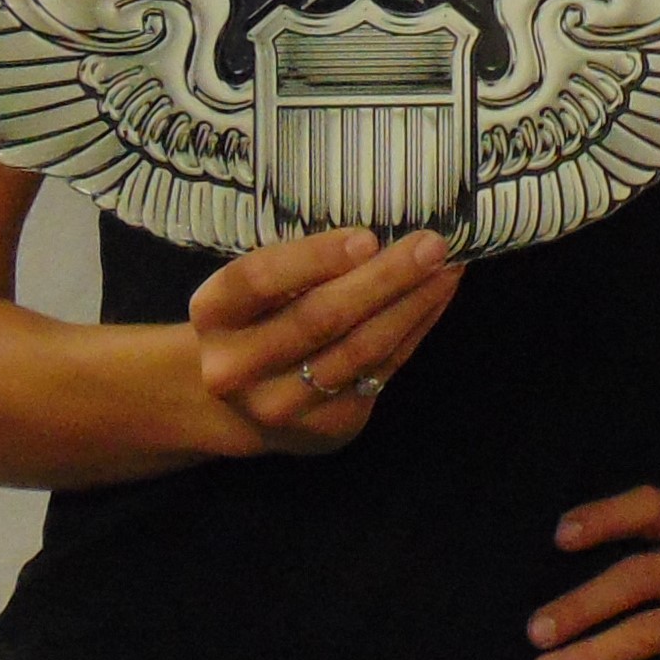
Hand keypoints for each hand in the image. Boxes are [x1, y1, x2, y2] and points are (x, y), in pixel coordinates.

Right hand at [187, 225, 463, 455]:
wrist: (241, 405)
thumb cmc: (257, 320)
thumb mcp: (253, 288)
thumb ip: (298, 265)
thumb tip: (381, 233)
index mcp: (213, 314)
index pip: (260, 279)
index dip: (315, 258)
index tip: (367, 237)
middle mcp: (237, 366)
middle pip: (319, 318)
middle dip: (383, 279)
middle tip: (430, 245)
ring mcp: (281, 404)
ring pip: (358, 350)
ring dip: (410, 306)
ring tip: (446, 270)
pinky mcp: (326, 426)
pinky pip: (381, 371)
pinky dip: (414, 331)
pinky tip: (435, 300)